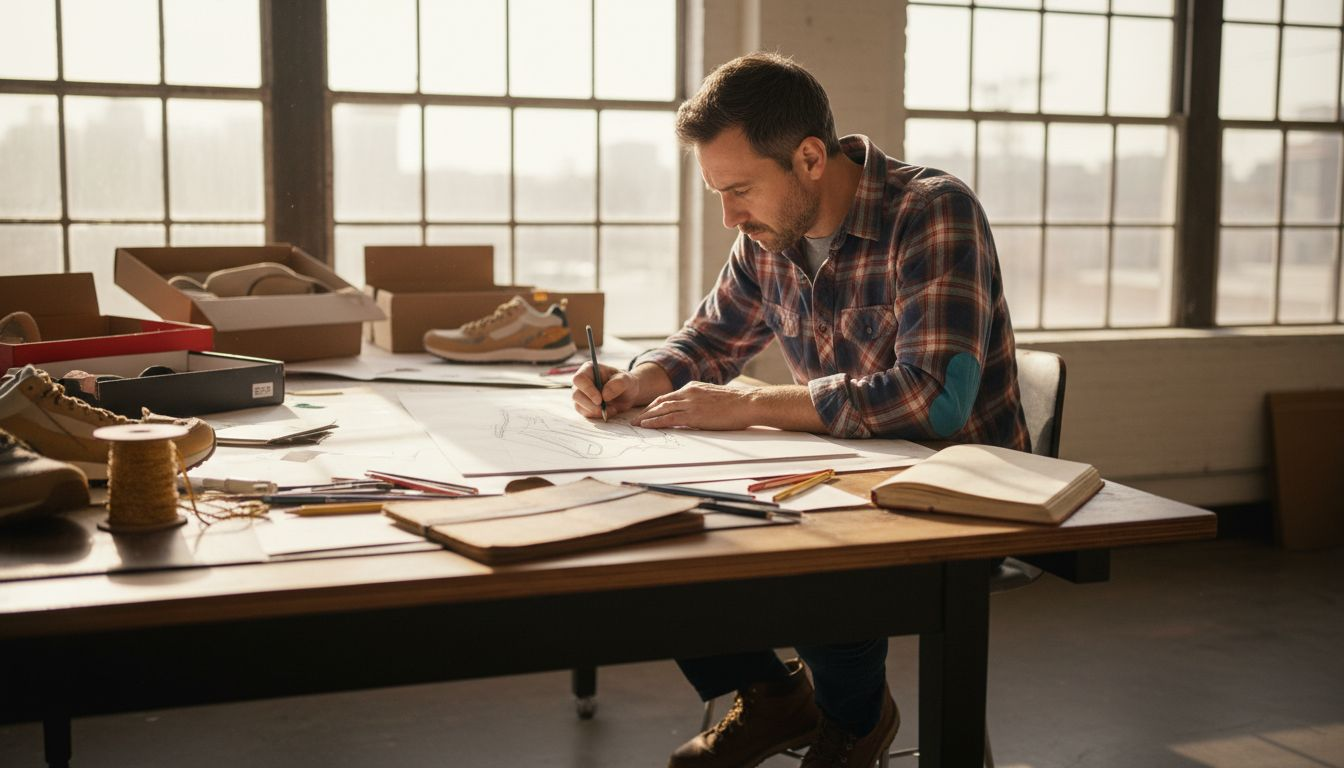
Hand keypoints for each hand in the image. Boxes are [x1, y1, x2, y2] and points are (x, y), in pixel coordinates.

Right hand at [571, 363, 640, 418]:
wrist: (627, 394)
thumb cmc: (625, 382)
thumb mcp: (626, 380)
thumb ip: (617, 384)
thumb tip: (604, 395)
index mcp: (589, 369)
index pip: (579, 379)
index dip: (587, 390)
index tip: (600, 400)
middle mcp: (582, 382)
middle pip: (576, 395)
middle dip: (591, 405)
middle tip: (605, 409)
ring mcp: (581, 395)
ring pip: (578, 406)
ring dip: (595, 411)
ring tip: (612, 409)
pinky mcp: (583, 406)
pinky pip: (585, 413)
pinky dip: (597, 415)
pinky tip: (609, 412)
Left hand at [630, 382, 756, 429]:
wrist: (747, 403)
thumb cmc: (737, 403)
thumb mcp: (714, 397)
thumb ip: (701, 401)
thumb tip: (696, 411)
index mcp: (693, 387)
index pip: (669, 396)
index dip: (656, 404)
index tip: (647, 411)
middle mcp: (688, 392)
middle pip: (661, 401)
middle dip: (647, 410)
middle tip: (635, 418)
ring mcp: (690, 403)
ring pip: (662, 409)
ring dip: (647, 416)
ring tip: (636, 423)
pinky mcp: (693, 415)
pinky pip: (669, 418)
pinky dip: (655, 422)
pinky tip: (647, 425)